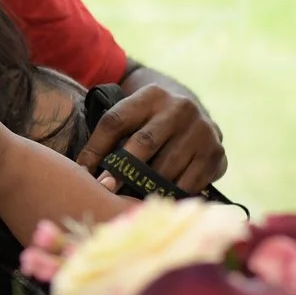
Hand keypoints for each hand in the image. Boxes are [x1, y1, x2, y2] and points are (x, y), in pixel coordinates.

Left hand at [77, 81, 225, 192]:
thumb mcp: (132, 117)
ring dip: (146, 186)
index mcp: (151, 95)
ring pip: (165, 167)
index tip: (83, 172)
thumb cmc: (151, 122)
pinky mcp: (216, 153)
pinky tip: (158, 199)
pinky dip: (170, 193)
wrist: (196, 116)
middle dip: (121, 170)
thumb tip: (80, 170)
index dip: (96, 148)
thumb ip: (110, 136)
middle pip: (143, 142)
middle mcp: (179, 108)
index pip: (115, 121)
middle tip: (106, 189)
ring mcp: (201, 130)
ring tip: (130, 199)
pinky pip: (188, 182)